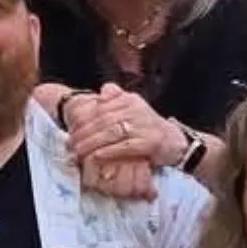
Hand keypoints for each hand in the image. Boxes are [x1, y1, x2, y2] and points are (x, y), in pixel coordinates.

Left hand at [66, 84, 184, 198]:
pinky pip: (125, 147)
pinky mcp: (150, 142)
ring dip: (91, 143)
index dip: (83, 119)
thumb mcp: (134, 109)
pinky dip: (109, 152)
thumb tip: (103, 90)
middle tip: (70, 144)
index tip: (71, 130)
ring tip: (78, 152)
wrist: (176, 142)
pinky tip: (96, 157)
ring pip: (111, 133)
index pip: (100, 108)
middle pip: (103, 120)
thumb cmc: (149, 128)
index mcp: (130, 100)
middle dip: (84, 133)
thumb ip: (118, 98)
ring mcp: (144, 125)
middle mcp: (136, 109)